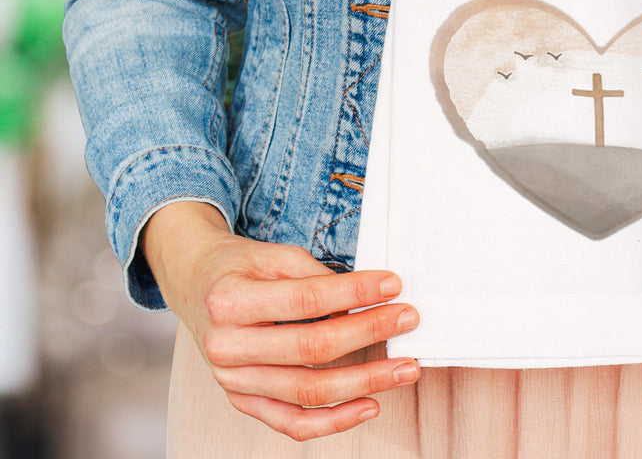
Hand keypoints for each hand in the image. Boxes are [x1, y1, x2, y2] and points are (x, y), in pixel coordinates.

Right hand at [141, 201, 419, 441]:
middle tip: (408, 320)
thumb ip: (315, 277)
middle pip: (311, 349)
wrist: (196, 286)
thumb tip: (365, 298)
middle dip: (368, 333)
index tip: (392, 285)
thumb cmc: (239, 267)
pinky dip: (333, 422)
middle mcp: (227, 347)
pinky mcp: (243, 402)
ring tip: (403, 369)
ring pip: (307, 392)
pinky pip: (291, 424)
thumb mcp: (273, 255)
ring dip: (364, 382)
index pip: (307, 300)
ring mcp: (233, 381)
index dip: (354, 293)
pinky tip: (370, 405)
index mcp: (230, 301)